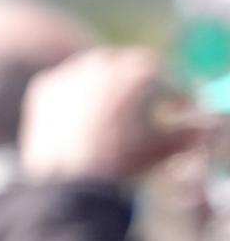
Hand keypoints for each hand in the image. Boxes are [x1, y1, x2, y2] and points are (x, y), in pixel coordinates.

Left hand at [19, 48, 201, 186]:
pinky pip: (65, 85)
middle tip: (137, 112)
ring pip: (96, 73)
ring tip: (104, 119)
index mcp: (144, 68)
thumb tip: (195, 131)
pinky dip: (72, 98)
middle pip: (130, 70)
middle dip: (137, 90)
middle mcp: (108, 59)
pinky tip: (74, 120)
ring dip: (104, 89)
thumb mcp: (161, 149)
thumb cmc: (119, 164)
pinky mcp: (45, 84)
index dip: (173, 96)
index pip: (165, 77)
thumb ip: (185, 135)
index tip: (174, 110)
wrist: (66, 181)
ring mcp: (73, 69)